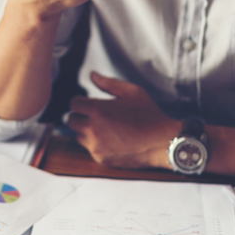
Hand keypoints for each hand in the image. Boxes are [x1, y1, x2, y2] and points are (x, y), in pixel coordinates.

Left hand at [66, 72, 180, 168]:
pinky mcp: (100, 158)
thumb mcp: (132, 92)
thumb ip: (108, 83)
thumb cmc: (148, 114)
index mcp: (97, 110)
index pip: (74, 104)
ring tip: (105, 128)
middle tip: (96, 116)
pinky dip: (96, 144)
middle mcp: (92, 128)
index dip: (82, 102)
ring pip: (78, 136)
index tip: (90, 104)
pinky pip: (89, 149)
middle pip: (71, 120)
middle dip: (81, 116)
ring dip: (86, 131)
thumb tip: (92, 75)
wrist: (162, 142)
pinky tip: (112, 140)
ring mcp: (95, 145)